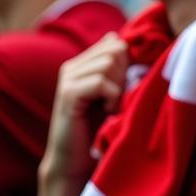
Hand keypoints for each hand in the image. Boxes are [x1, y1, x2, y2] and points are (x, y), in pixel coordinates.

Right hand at [41, 32, 128, 180]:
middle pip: (116, 50)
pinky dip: (112, 97)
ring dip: (118, 87)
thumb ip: (114, 65)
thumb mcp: (111, 89)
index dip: (128, 64)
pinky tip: (107, 111)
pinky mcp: (68, 93)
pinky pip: (101, 82)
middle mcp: (72, 66)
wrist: (75, 158)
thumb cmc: (98, 123)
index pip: (116, 43)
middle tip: (115, 97)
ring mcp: (68, 78)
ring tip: (110, 105)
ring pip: (109, 64)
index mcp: (82, 61)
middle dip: (124, 74)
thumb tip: (117, 37)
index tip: (122, 87)